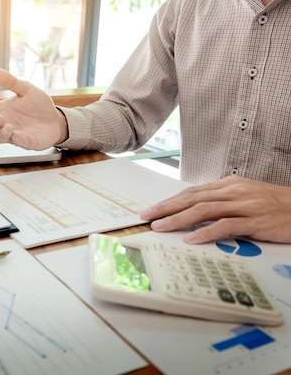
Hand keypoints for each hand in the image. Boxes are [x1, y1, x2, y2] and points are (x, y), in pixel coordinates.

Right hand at [0, 68, 67, 149]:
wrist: (56, 119)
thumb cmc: (39, 105)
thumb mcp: (26, 90)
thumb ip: (12, 82)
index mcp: (3, 109)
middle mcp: (5, 122)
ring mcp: (14, 133)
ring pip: (0, 137)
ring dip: (2, 132)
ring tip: (9, 126)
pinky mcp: (25, 142)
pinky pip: (16, 142)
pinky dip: (15, 139)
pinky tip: (16, 134)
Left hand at [139, 176, 290, 243]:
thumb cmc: (278, 206)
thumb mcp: (247, 198)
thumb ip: (223, 202)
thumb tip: (196, 211)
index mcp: (230, 185)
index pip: (192, 192)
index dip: (169, 201)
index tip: (152, 210)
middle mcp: (234, 191)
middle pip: (192, 198)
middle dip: (165, 208)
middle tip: (146, 217)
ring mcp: (245, 205)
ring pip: (204, 209)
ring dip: (178, 219)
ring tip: (160, 227)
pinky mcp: (257, 220)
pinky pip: (226, 225)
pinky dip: (206, 232)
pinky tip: (191, 239)